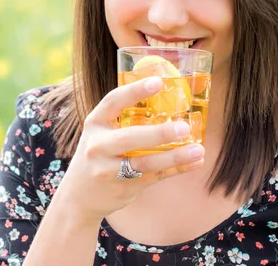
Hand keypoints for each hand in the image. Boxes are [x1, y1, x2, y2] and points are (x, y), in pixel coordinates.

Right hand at [55, 76, 204, 222]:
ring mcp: (108, 170)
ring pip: (145, 163)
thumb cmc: (98, 155)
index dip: (135, 91)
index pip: (113, 102)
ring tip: (199, 150)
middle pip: (130, 139)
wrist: (78, 195)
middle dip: (158, 134)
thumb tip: (166, 98)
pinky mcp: (123, 188)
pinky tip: (195, 162)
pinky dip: (176, 170)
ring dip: (175, 157)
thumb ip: (123, 119)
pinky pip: (153, 177)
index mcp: (95, 123)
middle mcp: (98, 146)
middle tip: (184, 128)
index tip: (158, 82)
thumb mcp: (101, 133)